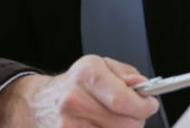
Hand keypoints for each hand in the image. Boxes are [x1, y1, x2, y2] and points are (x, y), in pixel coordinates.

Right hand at [0, 55, 159, 127]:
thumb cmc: (75, 84)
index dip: (144, 106)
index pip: (124, 101)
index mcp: (86, 75)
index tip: (149, 105)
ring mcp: (68, 124)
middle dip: (135, 120)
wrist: (40, 103)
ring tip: (110, 120)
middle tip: (129, 113)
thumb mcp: (101, 66)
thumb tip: (143, 87)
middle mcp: (74, 99)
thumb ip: (126, 75)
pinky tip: (100, 126)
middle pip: (126, 124)